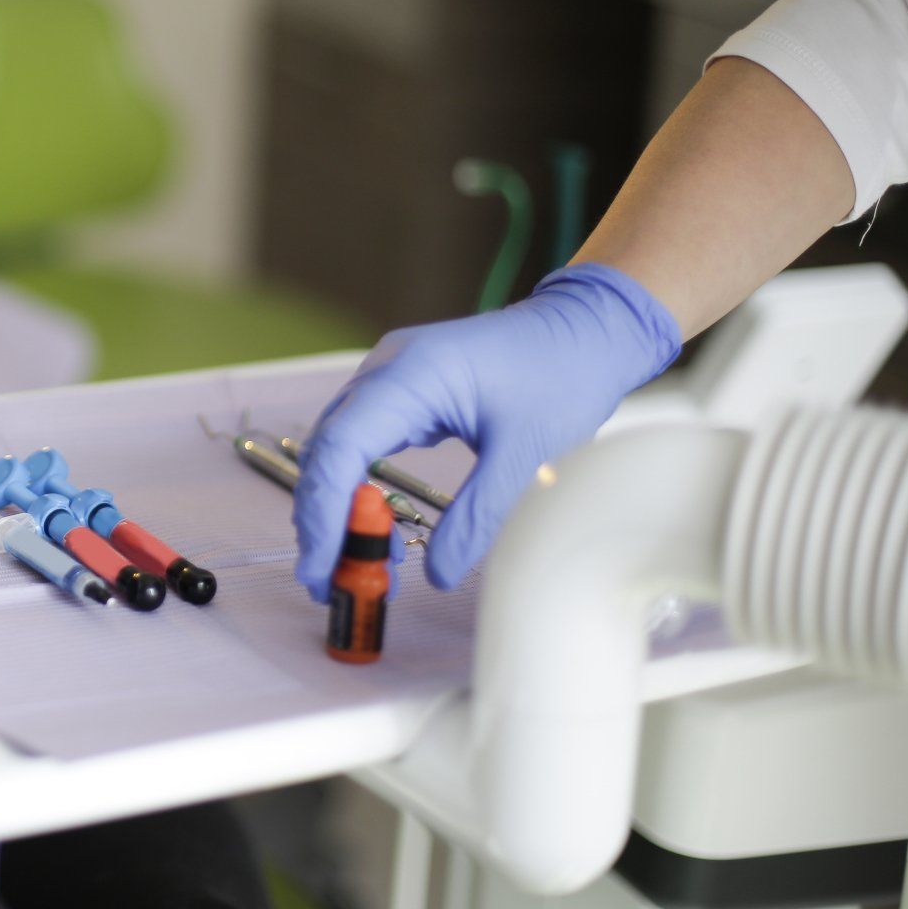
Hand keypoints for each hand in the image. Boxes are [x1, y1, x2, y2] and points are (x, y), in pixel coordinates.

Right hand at [293, 263, 680, 599]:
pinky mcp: (400, 391)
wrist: (586, 328)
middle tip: (332, 581)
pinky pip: (359, 441)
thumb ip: (478, 516)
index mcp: (410, 375)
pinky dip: (358, 486)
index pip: (340, 448)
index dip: (322, 512)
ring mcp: (388, 377)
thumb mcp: (526, 454)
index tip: (321, 566)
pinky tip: (376, 522)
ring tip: (361, 562)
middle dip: (322, 520)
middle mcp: (386, 370)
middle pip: (327, 452)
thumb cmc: (562, 375)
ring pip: (336, 449)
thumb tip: (438, 573)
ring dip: (339, 507)